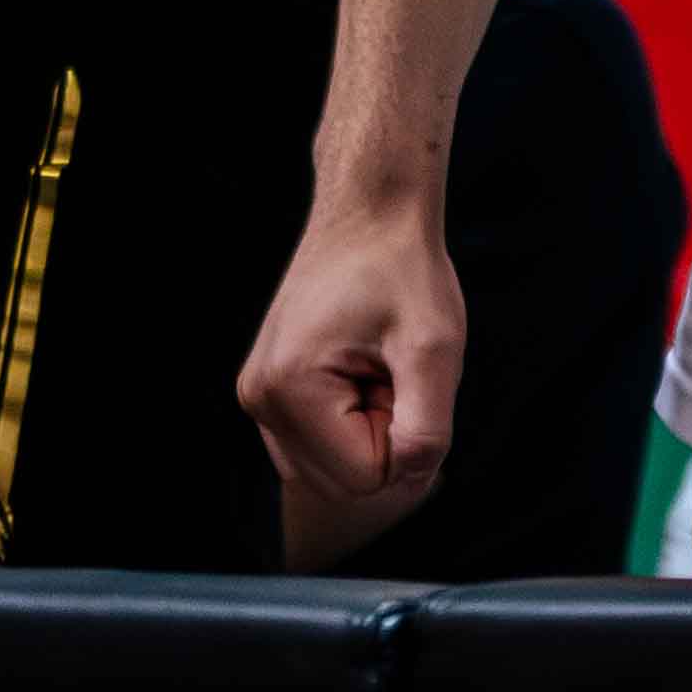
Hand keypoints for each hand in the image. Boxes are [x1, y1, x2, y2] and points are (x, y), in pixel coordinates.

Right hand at [239, 195, 465, 516]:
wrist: (370, 209)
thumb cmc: (402, 267)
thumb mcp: (434, 346)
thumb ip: (427, 428)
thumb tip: (411, 481)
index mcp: (289, 389)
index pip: (365, 477)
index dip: (405, 434)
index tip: (405, 373)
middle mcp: (259, 400)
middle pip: (342, 481)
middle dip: (384, 433)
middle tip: (394, 366)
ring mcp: (258, 396)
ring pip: (330, 467)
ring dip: (368, 426)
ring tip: (378, 361)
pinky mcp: (269, 390)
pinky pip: (318, 442)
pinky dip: (351, 417)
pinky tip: (362, 364)